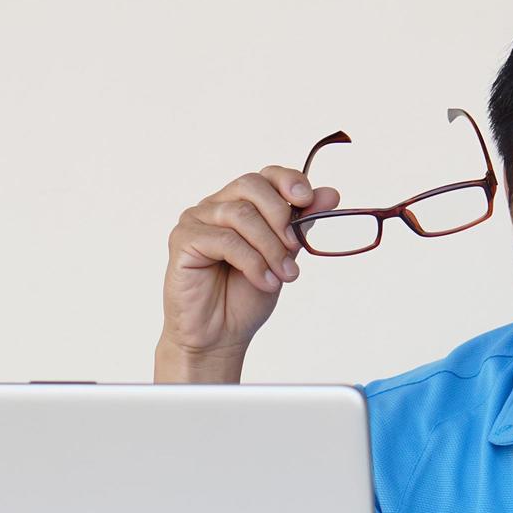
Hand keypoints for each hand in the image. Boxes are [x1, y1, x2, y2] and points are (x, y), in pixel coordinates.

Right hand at [159, 167, 339, 371]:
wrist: (220, 336)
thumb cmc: (245, 298)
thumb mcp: (283, 257)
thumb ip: (300, 225)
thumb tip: (329, 194)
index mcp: (239, 205)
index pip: (264, 176)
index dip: (288, 181)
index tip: (308, 200)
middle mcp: (215, 207)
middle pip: (251, 186)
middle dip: (280, 216)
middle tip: (295, 248)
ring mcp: (196, 221)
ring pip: (241, 215)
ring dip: (270, 247)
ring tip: (283, 276)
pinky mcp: (183, 240)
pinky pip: (225, 239)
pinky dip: (252, 262)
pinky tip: (264, 282)